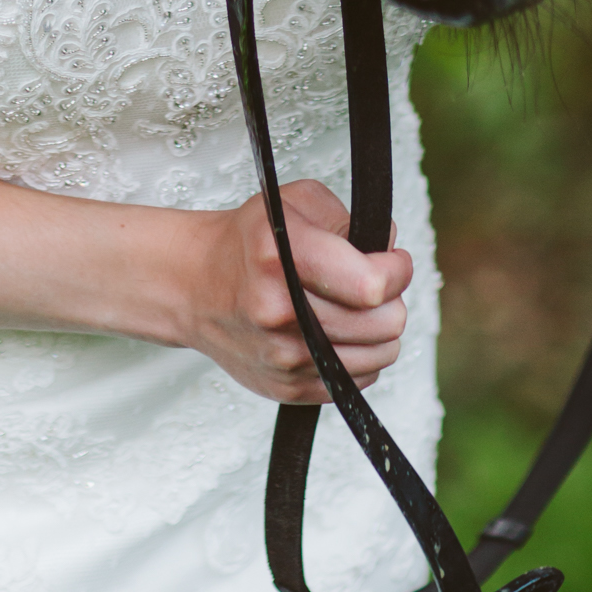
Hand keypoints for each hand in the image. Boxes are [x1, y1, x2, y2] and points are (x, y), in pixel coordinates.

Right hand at [180, 181, 411, 403]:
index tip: (393, 258)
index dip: (397, 268)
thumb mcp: (293, 203)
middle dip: (390, 298)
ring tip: (354, 307)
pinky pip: (356, 382)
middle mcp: (280, 312)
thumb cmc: (247, 241)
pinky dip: (359, 357)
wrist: (194, 285)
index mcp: (281, 258)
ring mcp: (284, 357)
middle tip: (370, 282)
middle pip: (384, 323)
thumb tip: (389, 247)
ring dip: (378, 330)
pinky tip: (337, 331)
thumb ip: (347, 218)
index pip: (372, 284)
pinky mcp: (287, 388)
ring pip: (379, 356)